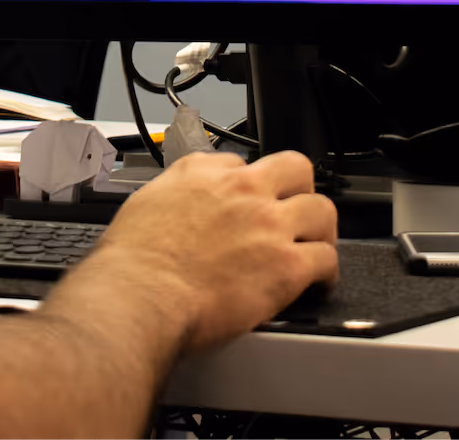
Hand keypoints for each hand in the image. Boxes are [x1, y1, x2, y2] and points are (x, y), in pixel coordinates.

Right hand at [79, 150, 337, 353]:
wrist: (140, 297)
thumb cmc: (133, 264)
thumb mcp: (144, 204)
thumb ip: (172, 194)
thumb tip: (179, 202)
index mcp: (202, 172)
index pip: (240, 162)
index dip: (248, 184)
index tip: (249, 199)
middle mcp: (241, 191)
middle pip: (295, 169)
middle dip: (299, 190)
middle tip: (295, 210)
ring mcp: (268, 226)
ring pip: (321, 211)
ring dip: (319, 230)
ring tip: (314, 245)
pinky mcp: (286, 266)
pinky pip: (326, 259)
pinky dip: (325, 272)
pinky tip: (318, 281)